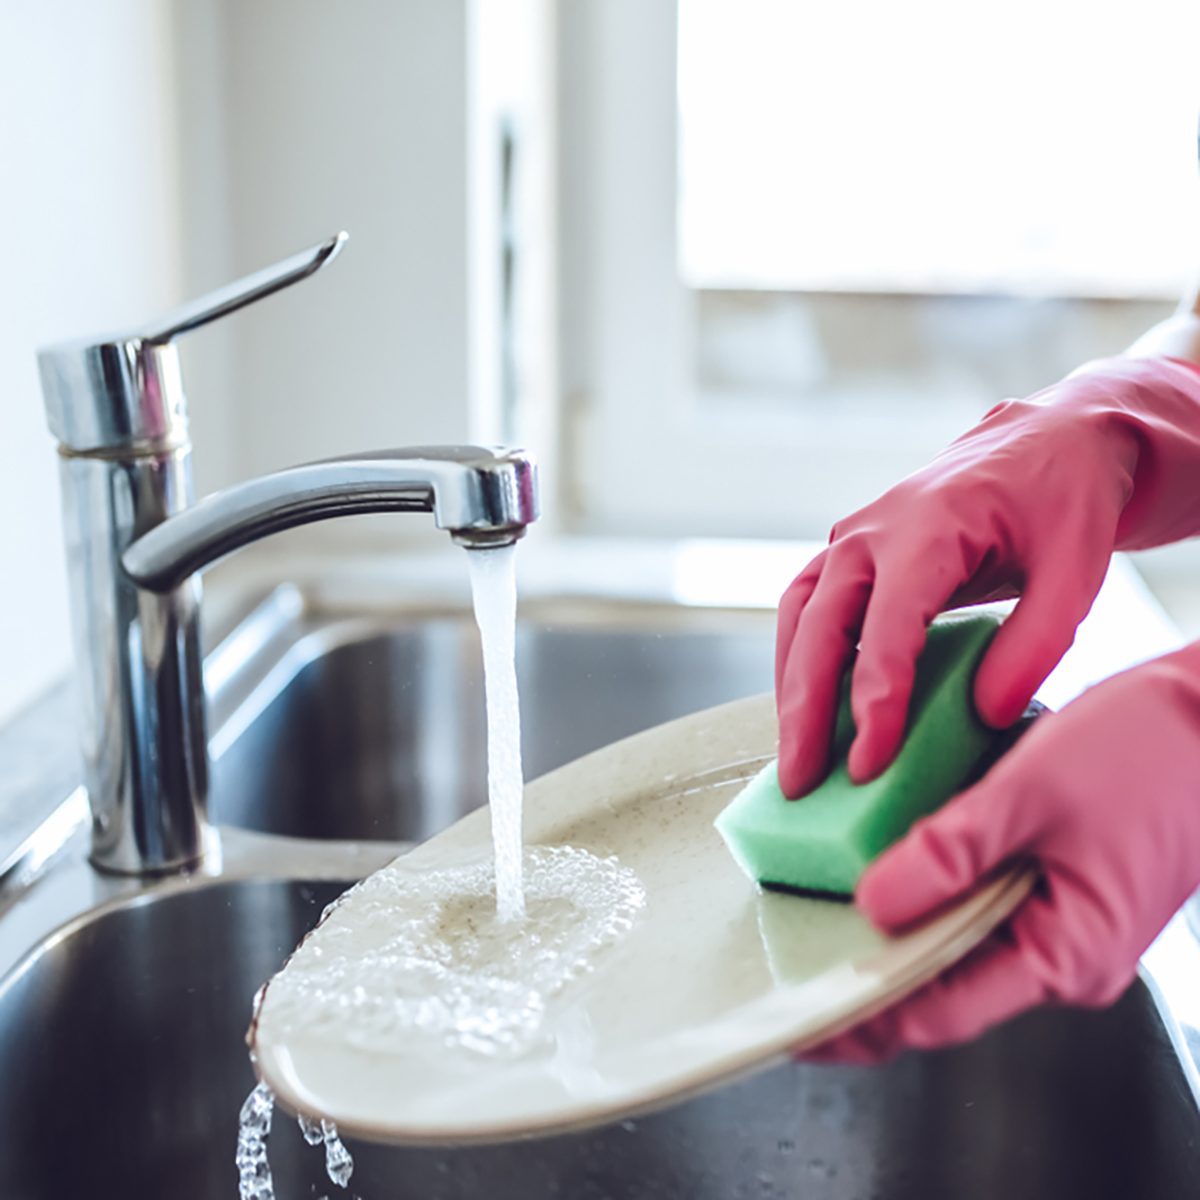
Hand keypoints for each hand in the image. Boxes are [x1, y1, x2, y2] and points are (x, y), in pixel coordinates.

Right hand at [775, 355, 1199, 797]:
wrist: (1042, 443)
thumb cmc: (1060, 501)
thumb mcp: (1078, 568)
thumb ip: (1036, 643)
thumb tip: (986, 715)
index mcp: (929, 525)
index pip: (887, 626)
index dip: (874, 699)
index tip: (869, 764)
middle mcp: (873, 530)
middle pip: (818, 626)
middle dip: (805, 709)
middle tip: (798, 781)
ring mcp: (853, 539)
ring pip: (797, 618)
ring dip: (789, 688)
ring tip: (795, 756)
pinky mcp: (849, 555)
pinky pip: (806, 610)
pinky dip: (797, 661)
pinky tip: (807, 708)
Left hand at [804, 644, 1199, 1062]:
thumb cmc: (1149, 751)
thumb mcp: (1030, 795)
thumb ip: (948, 854)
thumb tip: (873, 906)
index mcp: (1065, 955)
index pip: (940, 1012)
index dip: (861, 1018)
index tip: (799, 1026)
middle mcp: (1063, 953)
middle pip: (943, 982)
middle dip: (867, 974)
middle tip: (794, 963)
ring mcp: (1062, 919)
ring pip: (957, 939)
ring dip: (896, 927)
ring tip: (822, 915)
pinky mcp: (1058, 883)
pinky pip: (979, 900)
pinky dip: (930, 888)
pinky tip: (887, 863)